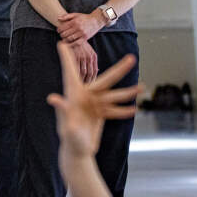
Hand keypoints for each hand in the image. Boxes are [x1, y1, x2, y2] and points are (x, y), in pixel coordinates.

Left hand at [48, 42, 140, 158]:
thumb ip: (63, 111)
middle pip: (106, 80)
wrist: (77, 153)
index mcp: (74, 95)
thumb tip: (53, 98)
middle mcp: (86, 96)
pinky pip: (115, 110)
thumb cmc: (69, 140)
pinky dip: (124, 110)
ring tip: (143, 88)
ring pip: (115, 95)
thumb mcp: (67, 126)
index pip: (70, 72)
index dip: (66, 58)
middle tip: (132, 59)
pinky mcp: (101, 114)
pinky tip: (135, 109)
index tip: (61, 42)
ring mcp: (95, 105)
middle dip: (119, 70)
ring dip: (129, 92)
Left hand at [58, 12, 104, 43]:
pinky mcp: (85, 38)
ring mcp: (82, 33)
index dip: (58, 30)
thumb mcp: (76, 15)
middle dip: (61, 35)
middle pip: (65, 34)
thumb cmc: (85, 18)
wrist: (96, 21)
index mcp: (74, 21)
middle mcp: (78, 27)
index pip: (63, 27)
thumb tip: (58, 18)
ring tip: (65, 38)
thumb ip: (67, 16)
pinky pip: (77, 43)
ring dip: (66, 39)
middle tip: (62, 34)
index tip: (58, 30)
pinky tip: (70, 43)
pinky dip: (72, 44)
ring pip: (70, 39)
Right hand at [70, 39, 98, 83]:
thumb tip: (97, 71)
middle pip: (90, 73)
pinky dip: (76, 76)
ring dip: (81, 81)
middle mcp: (89, 57)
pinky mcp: (75, 56)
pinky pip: (76, 69)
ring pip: (83, 73)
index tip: (90, 86)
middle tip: (84, 89)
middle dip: (87, 82)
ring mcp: (82, 57)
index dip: (92, 80)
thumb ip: (92, 61)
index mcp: (93, 56)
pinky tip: (74, 81)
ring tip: (79, 87)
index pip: (94, 71)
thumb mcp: (88, 51)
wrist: (72, 36)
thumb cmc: (80, 45)